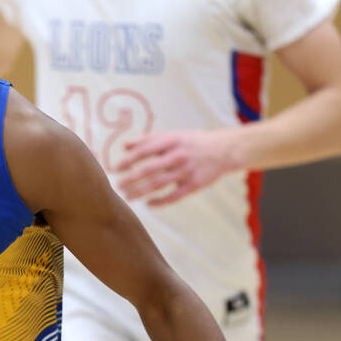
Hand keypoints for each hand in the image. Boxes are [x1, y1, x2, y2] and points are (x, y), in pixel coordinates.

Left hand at [116, 129, 241, 205]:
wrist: (225, 150)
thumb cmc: (192, 142)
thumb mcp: (172, 135)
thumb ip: (148, 139)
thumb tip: (124, 145)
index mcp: (171, 140)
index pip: (145, 150)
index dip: (128, 160)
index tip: (116, 168)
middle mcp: (179, 155)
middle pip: (150, 169)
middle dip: (131, 179)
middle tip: (118, 186)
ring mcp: (187, 170)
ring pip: (159, 184)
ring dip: (141, 192)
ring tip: (128, 197)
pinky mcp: (195, 184)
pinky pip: (174, 196)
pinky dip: (160, 202)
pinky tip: (148, 204)